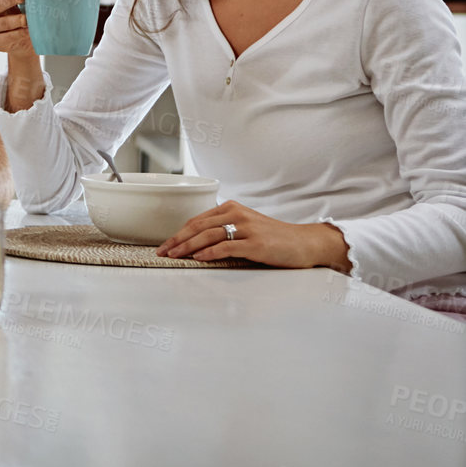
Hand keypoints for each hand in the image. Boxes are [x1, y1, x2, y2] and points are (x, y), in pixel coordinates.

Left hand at [157, 200, 350, 270]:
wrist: (305, 243)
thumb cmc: (274, 237)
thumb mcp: (246, 226)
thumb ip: (224, 229)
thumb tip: (196, 243)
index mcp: (231, 208)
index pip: (197, 220)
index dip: (178, 233)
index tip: (165, 244)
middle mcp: (237, 214)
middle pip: (198, 226)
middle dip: (177, 240)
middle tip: (162, 251)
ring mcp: (247, 228)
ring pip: (208, 235)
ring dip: (187, 246)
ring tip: (174, 255)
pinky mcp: (256, 244)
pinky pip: (227, 247)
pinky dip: (210, 252)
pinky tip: (198, 258)